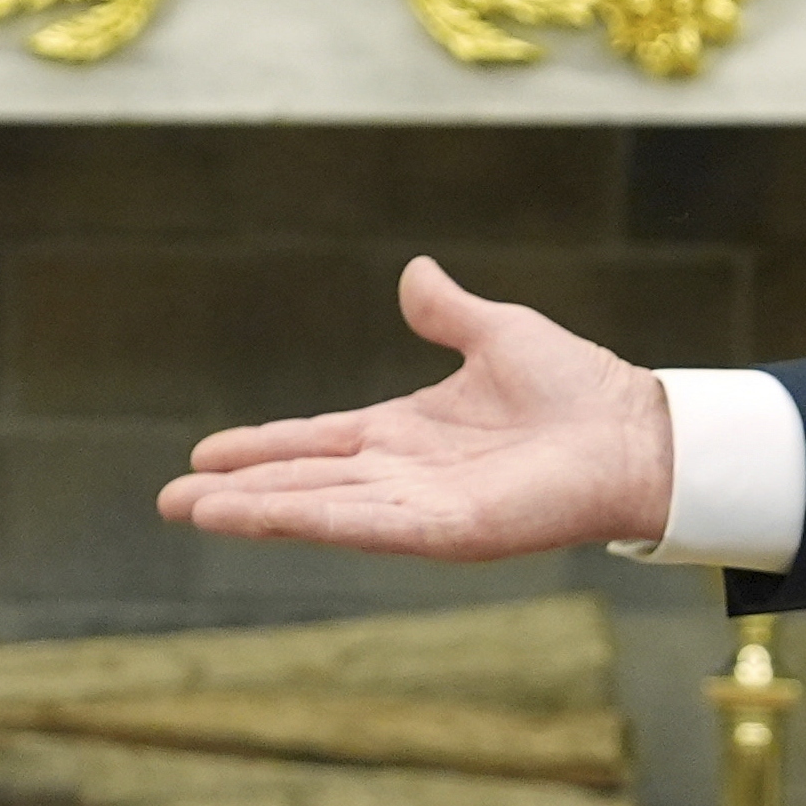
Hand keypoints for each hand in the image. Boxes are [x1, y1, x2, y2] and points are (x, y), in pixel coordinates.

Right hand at [160, 257, 673, 559]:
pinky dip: (310, 520)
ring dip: (256, 512)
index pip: (317, 442)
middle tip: (168, 502)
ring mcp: (421, 508)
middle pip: (303, 483)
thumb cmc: (579, 389)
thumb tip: (415, 273)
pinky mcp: (446, 532)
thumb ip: (448, 311)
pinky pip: (365, 526)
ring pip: (320, 509)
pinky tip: (262, 517)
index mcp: (408, 434)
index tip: (204, 456)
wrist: (636, 433)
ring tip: (191, 513)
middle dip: (236, 493)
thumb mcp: (497, 333)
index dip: (261, 447)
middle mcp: (404, 476)